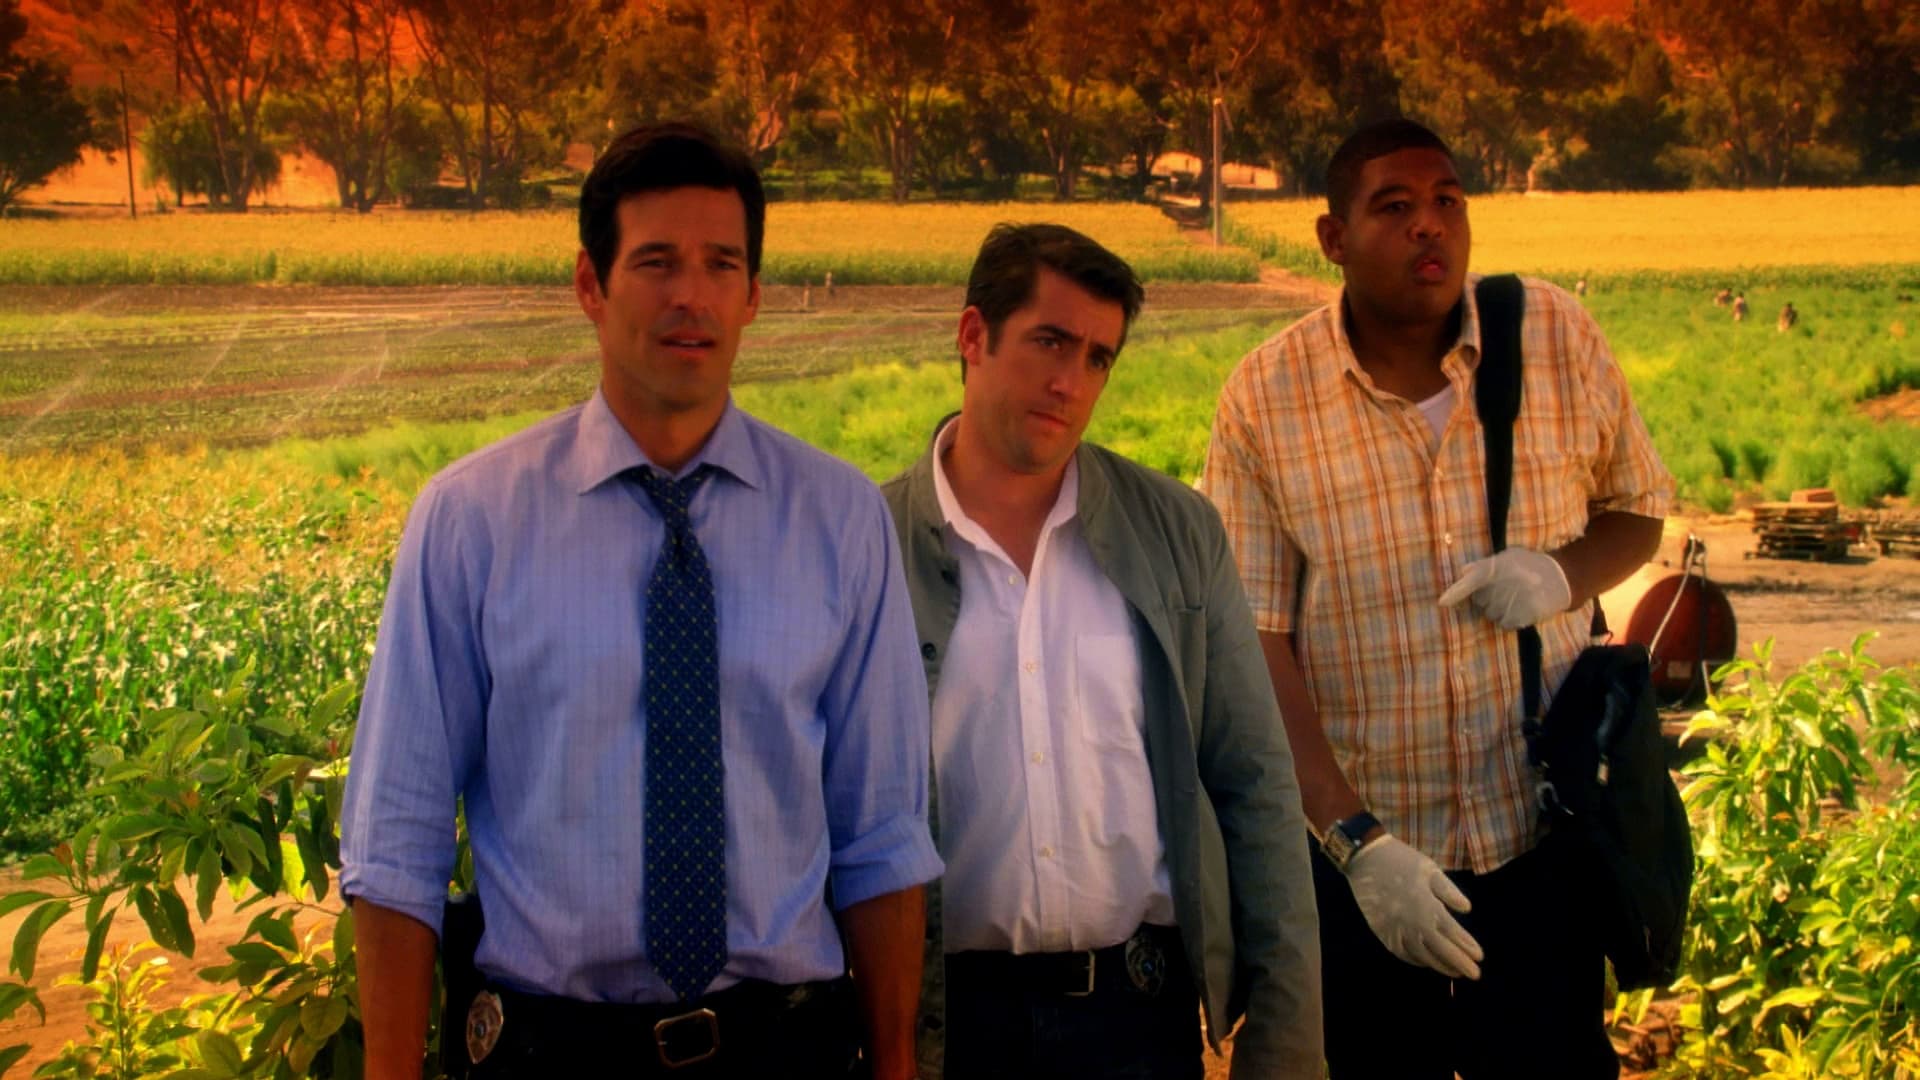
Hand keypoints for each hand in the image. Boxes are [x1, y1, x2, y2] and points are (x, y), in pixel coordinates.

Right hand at [1345, 834, 1483, 979]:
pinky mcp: (1382, 932)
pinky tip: (1426, 962)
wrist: (1366, 858)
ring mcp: (1396, 929)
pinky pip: (1401, 953)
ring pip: (1422, 956)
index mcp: (1428, 906)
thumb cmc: (1401, 860)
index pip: (1453, 933)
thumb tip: (1467, 909)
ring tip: (1455, 972)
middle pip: (1441, 950)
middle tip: (1475, 975)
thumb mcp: (1430, 869)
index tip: (1480, 957)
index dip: (1467, 946)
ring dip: (1440, 966)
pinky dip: (1416, 961)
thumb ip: (1449, 892)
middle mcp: (1413, 923)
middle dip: (1460, 963)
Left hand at [1437, 546, 1570, 628]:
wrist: (1560, 577)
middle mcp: (1502, 584)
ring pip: (1492, 615)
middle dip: (1488, 598)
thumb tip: (1462, 571)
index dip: (1455, 592)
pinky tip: (1522, 608)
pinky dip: (1510, 620)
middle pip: (1480, 602)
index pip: (1470, 580)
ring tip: (1517, 598)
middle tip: (1506, 589)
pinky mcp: (1523, 615)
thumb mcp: (1507, 557)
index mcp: (1496, 568)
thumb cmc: (1529, 565)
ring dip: (1500, 610)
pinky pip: (1505, 624)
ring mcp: (1513, 601)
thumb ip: (1483, 565)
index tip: (1442, 603)